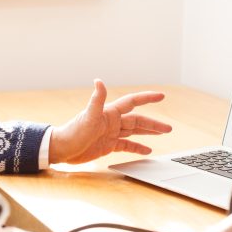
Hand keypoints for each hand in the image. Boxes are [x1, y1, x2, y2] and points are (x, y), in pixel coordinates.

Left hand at [48, 79, 171, 163]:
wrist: (62, 149)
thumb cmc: (73, 132)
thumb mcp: (88, 117)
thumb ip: (96, 99)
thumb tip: (99, 80)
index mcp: (110, 113)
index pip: (132, 102)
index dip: (146, 98)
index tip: (161, 96)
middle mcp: (112, 121)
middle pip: (138, 120)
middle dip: (153, 123)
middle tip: (169, 128)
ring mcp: (111, 133)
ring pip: (134, 131)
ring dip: (148, 133)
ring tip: (163, 134)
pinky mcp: (108, 145)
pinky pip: (127, 145)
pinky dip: (137, 147)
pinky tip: (147, 150)